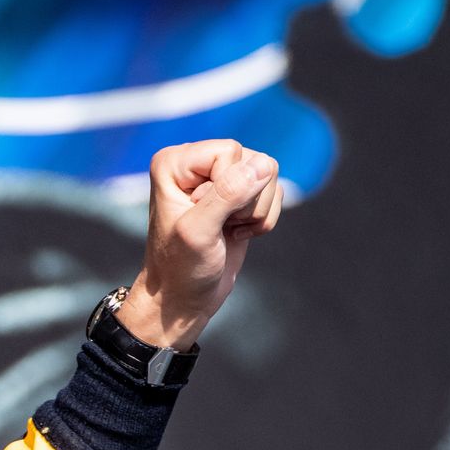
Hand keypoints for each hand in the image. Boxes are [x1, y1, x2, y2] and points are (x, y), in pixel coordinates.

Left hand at [118, 139, 281, 350]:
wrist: (183, 297)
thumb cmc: (180, 268)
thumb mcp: (198, 233)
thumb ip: (227, 195)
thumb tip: (264, 165)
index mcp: (174, 162)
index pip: (229, 151)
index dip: (226, 188)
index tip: (200, 217)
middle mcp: (196, 163)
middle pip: (254, 161)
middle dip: (245, 201)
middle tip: (217, 227)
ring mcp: (221, 176)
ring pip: (268, 175)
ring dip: (255, 212)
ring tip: (225, 231)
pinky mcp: (240, 194)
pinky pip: (274, 192)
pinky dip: (262, 219)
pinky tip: (236, 233)